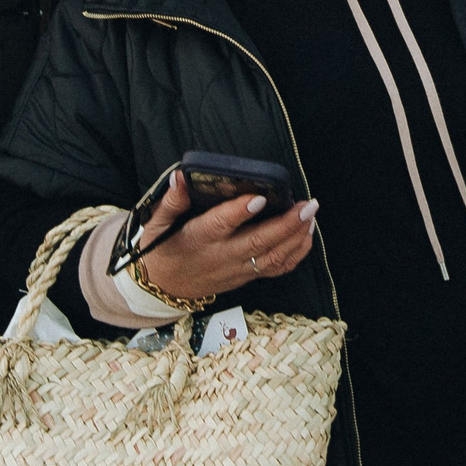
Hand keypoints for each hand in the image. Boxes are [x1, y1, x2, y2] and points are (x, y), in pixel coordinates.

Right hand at [132, 170, 318, 304]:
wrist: (163, 287)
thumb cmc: (161, 250)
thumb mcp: (156, 225)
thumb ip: (171, 202)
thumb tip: (180, 178)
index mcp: (197, 239)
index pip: (220, 225)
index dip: (240, 212)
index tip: (259, 197)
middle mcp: (220, 256)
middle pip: (257, 242)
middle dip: (285, 225)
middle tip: (306, 206)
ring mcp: (236, 270)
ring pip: (271, 258)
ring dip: (295, 237)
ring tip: (310, 216)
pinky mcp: (246, 277)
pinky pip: (275, 270)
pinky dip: (295, 254)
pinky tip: (307, 235)